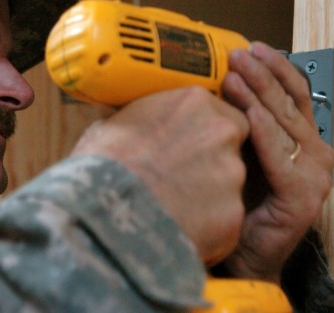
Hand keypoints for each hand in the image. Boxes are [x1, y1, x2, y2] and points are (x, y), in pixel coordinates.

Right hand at [71, 87, 249, 264]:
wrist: (104, 209)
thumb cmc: (101, 163)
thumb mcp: (112, 126)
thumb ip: (140, 122)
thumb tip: (130, 128)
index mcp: (193, 103)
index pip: (220, 112)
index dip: (204, 132)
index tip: (188, 145)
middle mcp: (221, 133)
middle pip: (231, 148)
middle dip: (211, 164)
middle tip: (180, 179)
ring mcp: (231, 174)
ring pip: (228, 187)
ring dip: (208, 197)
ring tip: (172, 209)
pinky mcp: (232, 215)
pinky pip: (223, 222)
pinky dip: (205, 228)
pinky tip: (177, 230)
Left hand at [221, 41, 333, 282]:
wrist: (243, 252)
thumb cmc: (237, 200)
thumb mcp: (238, 151)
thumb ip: (235, 122)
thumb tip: (210, 84)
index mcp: (301, 140)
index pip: (293, 93)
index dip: (274, 68)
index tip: (250, 48)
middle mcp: (313, 153)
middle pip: (289, 103)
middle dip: (263, 75)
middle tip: (238, 54)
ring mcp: (313, 175)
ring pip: (285, 124)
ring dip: (260, 96)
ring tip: (236, 75)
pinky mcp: (302, 197)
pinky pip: (280, 158)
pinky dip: (265, 134)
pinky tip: (248, 116)